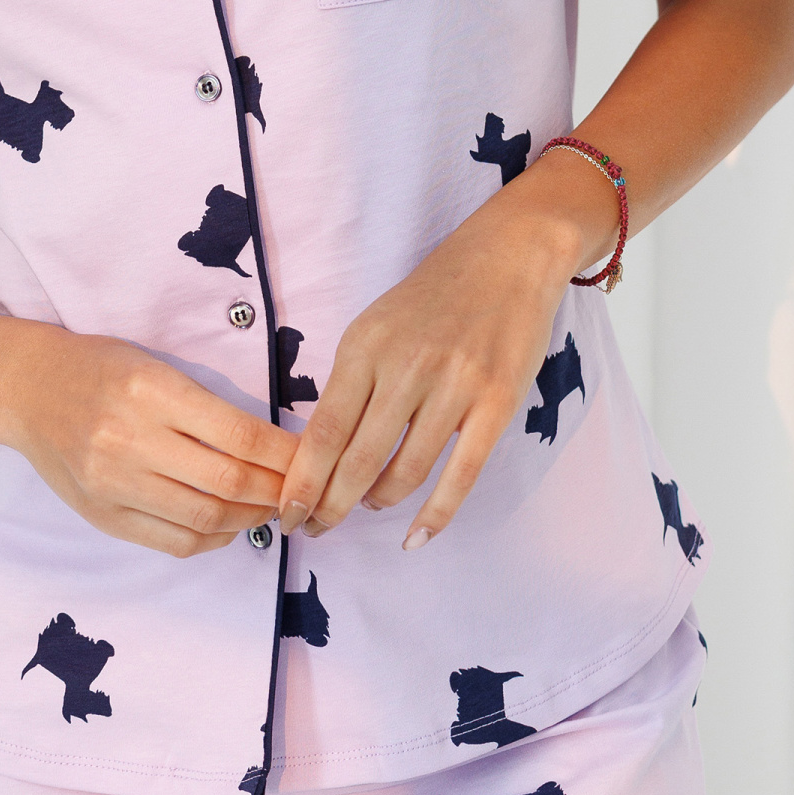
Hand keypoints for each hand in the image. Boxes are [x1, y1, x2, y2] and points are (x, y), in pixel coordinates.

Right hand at [0, 320, 291, 556]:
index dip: (286, 455)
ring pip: (206, 520)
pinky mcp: (102, 515)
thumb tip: (275, 447)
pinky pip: (173, 542)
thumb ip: (208, 406)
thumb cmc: (98, 368)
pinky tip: (230, 525)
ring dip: (251, 518)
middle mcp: (130, 440)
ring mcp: (113, 484)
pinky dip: (214, 539)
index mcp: (151, 391)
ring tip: (271, 506)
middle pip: (229, 482)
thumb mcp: (155, 365)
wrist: (26, 389)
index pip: (240, 435)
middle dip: (278, 490)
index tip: (313, 458)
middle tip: (301, 489)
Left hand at [273, 167, 605, 548]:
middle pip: (357, 461)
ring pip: (404, 472)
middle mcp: (405, 368)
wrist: (507, 257)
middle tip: (317, 529)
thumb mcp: (375, 325)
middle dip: (330, 507)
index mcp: (365, 347)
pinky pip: (460, 475)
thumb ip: (351, 382)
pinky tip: (416, 537)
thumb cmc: (434, 296)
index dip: (302, 484)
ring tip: (369, 508)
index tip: (286, 515)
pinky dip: (435, 515)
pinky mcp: (496, 404)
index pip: (323, 433)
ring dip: (378, 503)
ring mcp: (454, 387)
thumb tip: (321, 453)